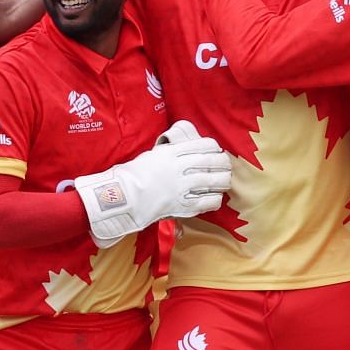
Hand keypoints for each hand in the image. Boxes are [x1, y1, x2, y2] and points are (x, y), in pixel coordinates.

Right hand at [72, 123, 234, 246]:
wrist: (125, 196)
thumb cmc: (135, 175)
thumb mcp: (154, 156)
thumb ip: (172, 154)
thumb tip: (187, 152)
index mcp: (172, 153)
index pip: (203, 145)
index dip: (214, 148)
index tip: (216, 151)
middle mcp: (179, 167)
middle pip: (211, 161)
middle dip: (222, 163)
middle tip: (225, 166)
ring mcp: (182, 186)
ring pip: (212, 180)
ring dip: (222, 180)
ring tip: (224, 181)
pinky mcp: (183, 204)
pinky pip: (208, 201)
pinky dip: (215, 198)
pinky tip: (215, 197)